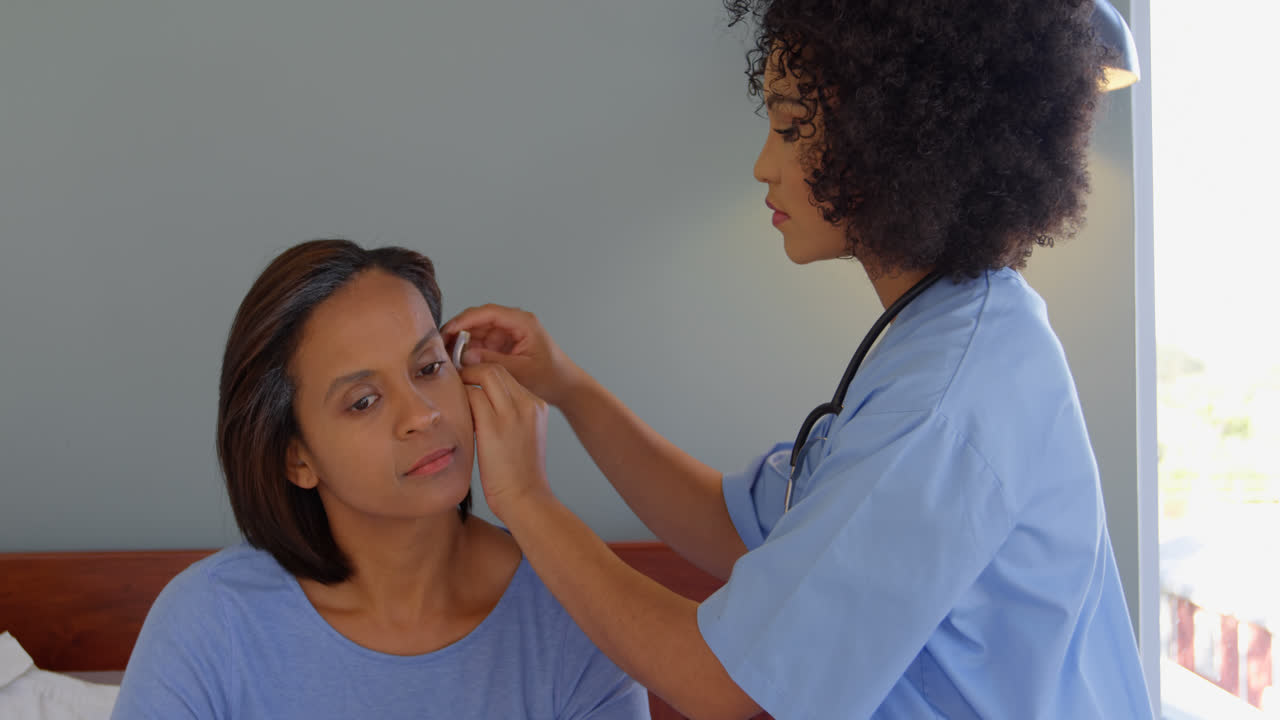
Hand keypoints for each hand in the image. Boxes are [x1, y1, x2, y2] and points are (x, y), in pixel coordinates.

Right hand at [442, 304, 583, 406]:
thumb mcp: (522, 371)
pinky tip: (458, 363)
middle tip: (440, 347)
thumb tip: (466, 355)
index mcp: (522, 322)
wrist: (565, 386)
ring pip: (476, 332)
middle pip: (478, 320)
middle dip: (458, 332)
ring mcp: (507, 333)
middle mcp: (513, 323)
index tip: (447, 331)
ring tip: (446, 357)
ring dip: (461, 343)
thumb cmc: (550, 377)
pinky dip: (469, 352)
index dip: (465, 320)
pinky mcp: (503, 345)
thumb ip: (494, 362)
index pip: (488, 313)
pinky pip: (481, 344)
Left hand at [460, 362, 552, 521]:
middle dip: (472, 371)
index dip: (484, 374)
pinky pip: (471, 396)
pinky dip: (460, 399)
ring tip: (452, 394)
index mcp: (537, 406)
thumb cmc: (519, 474)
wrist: (526, 498)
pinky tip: (454, 413)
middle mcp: (528, 404)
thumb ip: (509, 415)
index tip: (469, 381)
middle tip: (455, 380)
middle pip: (496, 370)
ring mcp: (513, 413)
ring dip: (465, 382)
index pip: (507, 375)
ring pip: (483, 376)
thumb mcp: (524, 436)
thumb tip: (480, 401)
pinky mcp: (494, 425)